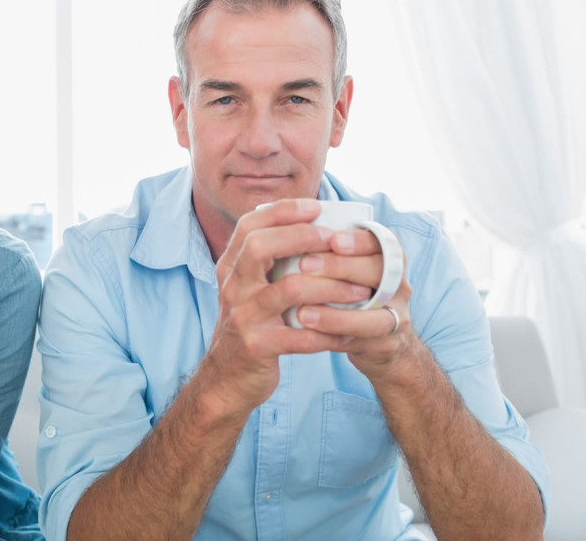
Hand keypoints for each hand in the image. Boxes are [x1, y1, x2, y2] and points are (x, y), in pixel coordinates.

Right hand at [201, 199, 375, 415]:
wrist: (226, 379)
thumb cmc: (250, 327)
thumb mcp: (247, 290)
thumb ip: (265, 262)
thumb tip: (306, 223)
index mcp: (231, 269)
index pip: (249, 226)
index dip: (282, 211)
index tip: (315, 206)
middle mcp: (232, 287)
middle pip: (259, 247)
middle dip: (301, 236)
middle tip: (335, 240)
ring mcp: (243, 317)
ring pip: (289, 290)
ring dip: (330, 286)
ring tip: (359, 290)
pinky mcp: (257, 347)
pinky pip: (300, 336)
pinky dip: (329, 334)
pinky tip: (350, 335)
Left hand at [294, 231, 416, 383]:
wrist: (376, 339)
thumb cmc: (350, 293)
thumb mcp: (344, 267)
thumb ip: (325, 249)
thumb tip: (283, 225)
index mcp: (389, 257)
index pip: (381, 241)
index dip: (359, 240)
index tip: (333, 240)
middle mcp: (398, 284)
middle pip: (381, 271)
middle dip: (343, 267)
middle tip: (305, 265)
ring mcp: (396, 316)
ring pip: (376, 314)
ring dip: (337, 313)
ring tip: (301, 311)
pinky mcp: (385, 343)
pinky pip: (363, 339)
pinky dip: (334, 333)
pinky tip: (308, 329)